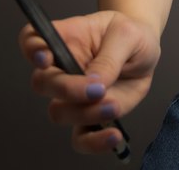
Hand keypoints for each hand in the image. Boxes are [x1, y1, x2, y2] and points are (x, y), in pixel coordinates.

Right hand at [19, 11, 160, 155]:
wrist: (146, 51)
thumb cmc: (131, 35)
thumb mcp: (127, 35)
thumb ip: (109, 58)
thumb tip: (94, 83)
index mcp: (68, 38)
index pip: (33, 40)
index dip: (32, 49)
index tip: (45, 57)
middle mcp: (63, 68)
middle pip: (42, 82)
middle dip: (65, 89)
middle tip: (96, 89)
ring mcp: (73, 96)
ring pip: (59, 112)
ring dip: (84, 113)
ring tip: (113, 106)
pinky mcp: (88, 117)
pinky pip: (80, 138)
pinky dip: (93, 142)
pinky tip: (113, 136)